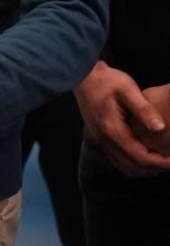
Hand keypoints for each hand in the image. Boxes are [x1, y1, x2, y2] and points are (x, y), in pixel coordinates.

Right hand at [74, 61, 169, 176]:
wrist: (82, 76)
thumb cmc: (107, 80)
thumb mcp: (128, 90)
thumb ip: (144, 109)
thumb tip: (161, 128)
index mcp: (113, 130)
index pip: (141, 157)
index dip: (162, 162)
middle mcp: (105, 141)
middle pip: (135, 168)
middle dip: (157, 168)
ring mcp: (101, 141)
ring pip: (126, 168)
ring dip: (146, 169)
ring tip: (163, 160)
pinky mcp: (101, 139)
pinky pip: (120, 161)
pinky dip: (136, 164)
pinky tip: (147, 154)